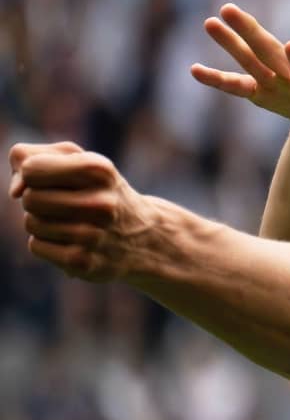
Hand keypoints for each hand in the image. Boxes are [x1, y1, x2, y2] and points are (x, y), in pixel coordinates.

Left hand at [10, 142, 158, 282]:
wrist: (145, 236)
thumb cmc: (99, 190)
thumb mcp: (76, 160)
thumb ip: (32, 157)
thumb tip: (14, 191)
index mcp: (100, 170)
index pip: (31, 169)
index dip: (33, 174)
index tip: (53, 180)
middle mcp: (101, 203)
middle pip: (29, 198)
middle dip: (38, 200)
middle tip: (65, 204)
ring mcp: (92, 236)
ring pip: (31, 223)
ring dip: (42, 222)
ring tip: (72, 223)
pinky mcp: (82, 262)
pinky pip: (35, 246)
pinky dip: (47, 243)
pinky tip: (72, 242)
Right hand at [189, 4, 289, 233]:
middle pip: (276, 56)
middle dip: (255, 35)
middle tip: (230, 13)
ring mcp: (283, 80)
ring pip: (257, 57)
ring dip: (236, 39)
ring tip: (214, 17)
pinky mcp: (269, 87)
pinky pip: (242, 82)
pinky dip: (222, 78)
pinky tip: (194, 71)